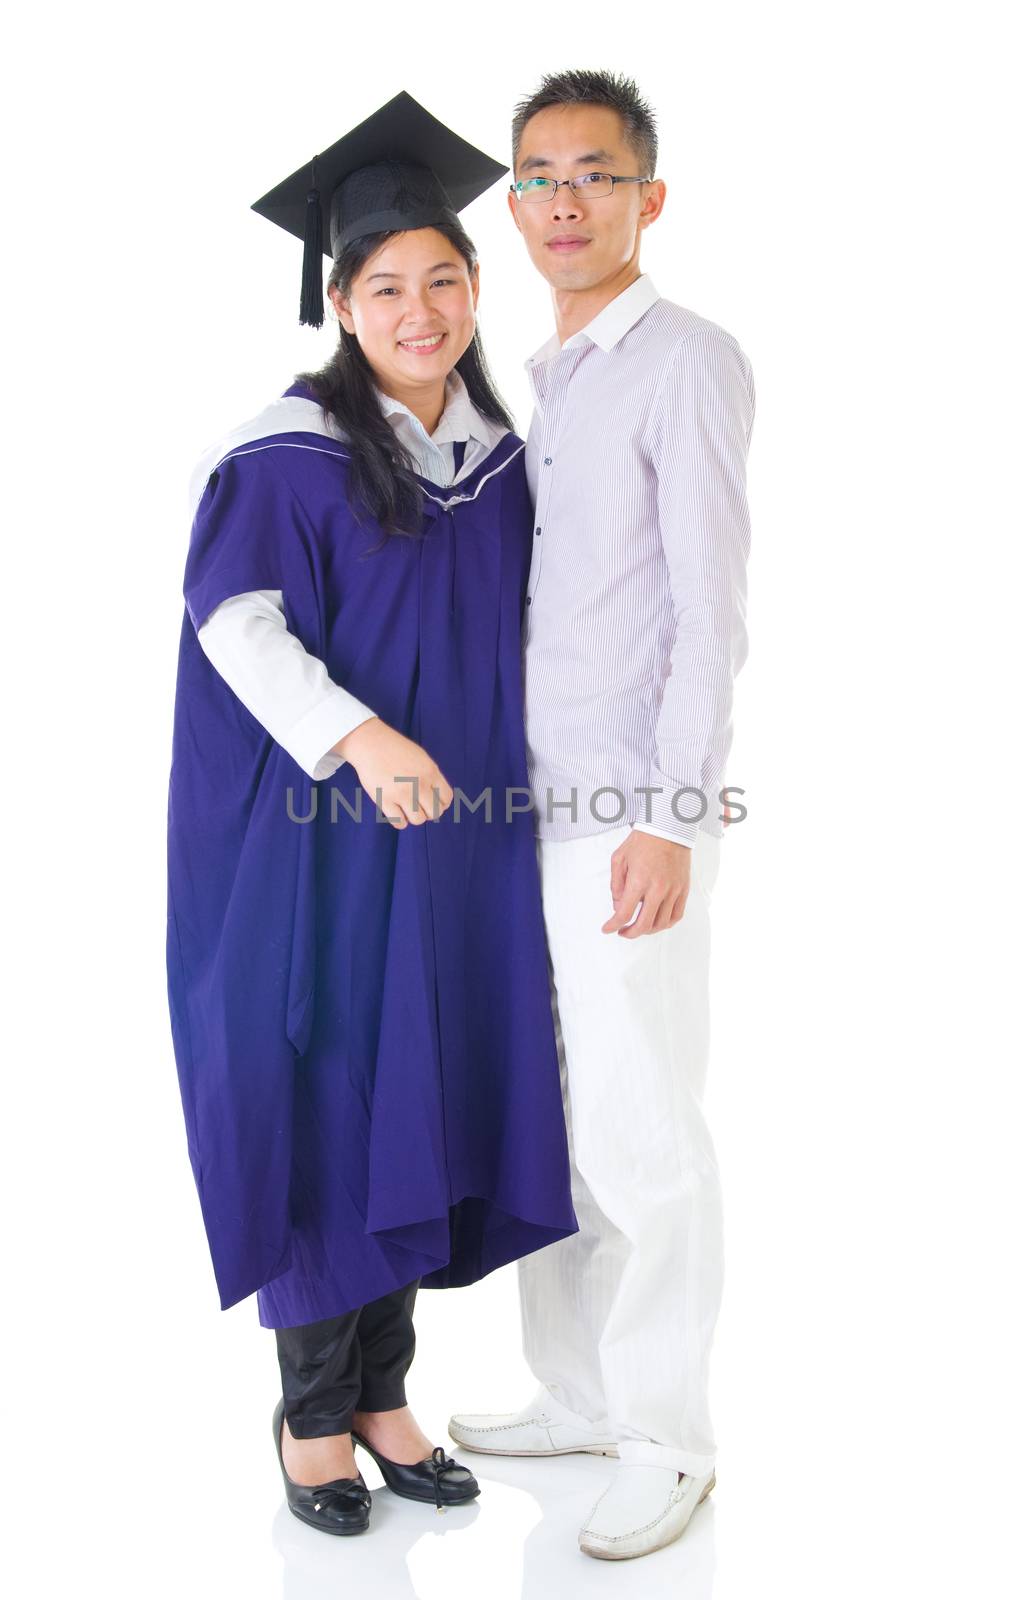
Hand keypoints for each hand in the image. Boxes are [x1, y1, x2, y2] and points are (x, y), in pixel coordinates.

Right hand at [333, 718, 453, 828]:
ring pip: (418, 820)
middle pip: (435, 812)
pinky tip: (396, 812)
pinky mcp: (385, 799)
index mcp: (431, 772)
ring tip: (406, 808)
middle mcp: (419, 783)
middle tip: (419, 805)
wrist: (370, 743)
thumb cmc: (395, 750)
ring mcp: (402, 793)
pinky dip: (400, 821)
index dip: (441, 803)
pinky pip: (400, 822)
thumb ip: (432, 776)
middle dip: (428, 812)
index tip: (431, 801)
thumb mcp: (422, 758)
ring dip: (414, 817)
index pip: (446, 798)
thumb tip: (440, 800)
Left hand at [601, 829, 692, 937]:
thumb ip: (616, 885)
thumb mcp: (619, 858)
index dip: (613, 925)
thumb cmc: (642, 841)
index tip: (607, 929)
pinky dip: (665, 924)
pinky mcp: (683, 890)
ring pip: (661, 924)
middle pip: (643, 924)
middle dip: (629, 933)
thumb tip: (618, 906)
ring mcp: (673, 890)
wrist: (668, 829)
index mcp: (639, 880)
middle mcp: (657, 888)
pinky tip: (656, 922)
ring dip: (647, 931)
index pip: (624, 913)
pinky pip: (676, 916)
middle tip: (622, 932)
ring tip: (638, 927)